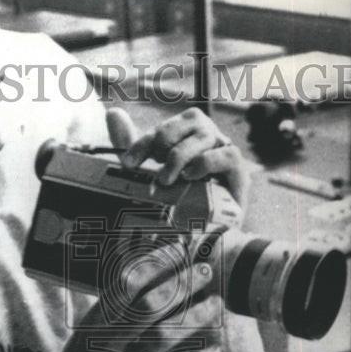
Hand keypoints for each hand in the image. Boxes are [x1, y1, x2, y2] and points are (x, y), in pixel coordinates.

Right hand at [44, 254, 223, 351]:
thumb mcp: (82, 343)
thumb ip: (109, 318)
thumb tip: (143, 281)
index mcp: (89, 328)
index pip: (122, 285)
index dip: (153, 263)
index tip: (176, 249)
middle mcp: (102, 347)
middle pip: (146, 304)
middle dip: (180, 282)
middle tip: (204, 271)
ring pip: (162, 336)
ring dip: (194, 315)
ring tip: (215, 303)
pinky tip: (214, 351)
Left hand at [106, 105, 248, 207]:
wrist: (199, 237)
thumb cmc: (174, 202)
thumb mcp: (147, 173)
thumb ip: (130, 144)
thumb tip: (112, 113)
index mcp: (187, 134)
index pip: (166, 128)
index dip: (144, 143)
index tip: (128, 163)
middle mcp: (207, 138)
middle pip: (190, 121)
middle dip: (164, 143)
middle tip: (154, 171)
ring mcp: (224, 152)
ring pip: (205, 136)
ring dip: (180, 156)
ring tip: (166, 179)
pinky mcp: (239, 172)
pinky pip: (227, 155)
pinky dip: (206, 163)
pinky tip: (191, 177)